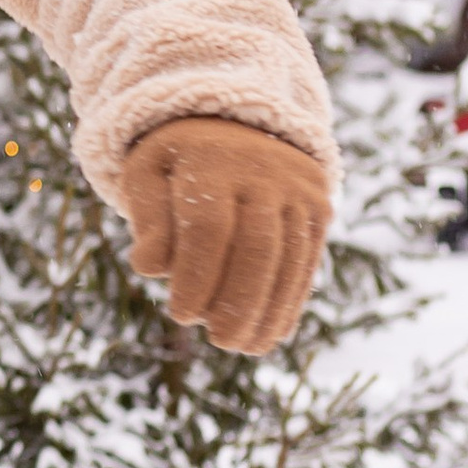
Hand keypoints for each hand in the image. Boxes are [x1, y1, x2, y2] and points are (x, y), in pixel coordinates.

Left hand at [122, 116, 329, 354]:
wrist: (237, 120)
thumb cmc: (178, 161)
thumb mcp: (148, 174)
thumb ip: (148, 219)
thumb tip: (152, 268)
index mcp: (212, 160)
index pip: (209, 227)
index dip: (198, 276)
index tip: (182, 316)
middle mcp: (264, 171)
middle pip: (257, 246)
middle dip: (240, 301)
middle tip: (220, 341)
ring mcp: (298, 188)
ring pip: (290, 257)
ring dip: (270, 309)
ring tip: (246, 346)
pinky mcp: (319, 206)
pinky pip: (308, 258)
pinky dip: (291, 299)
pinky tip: (273, 331)